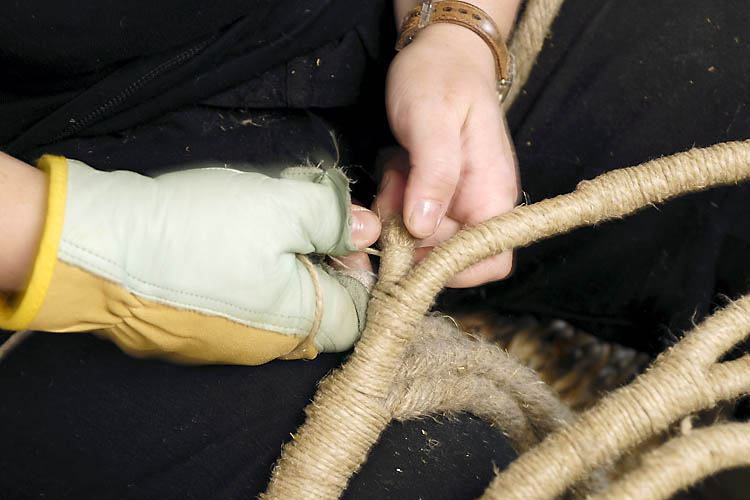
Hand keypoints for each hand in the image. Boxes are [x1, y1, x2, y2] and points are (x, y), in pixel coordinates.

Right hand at [0, 156, 380, 364]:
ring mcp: (226, 346)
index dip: (360, 265)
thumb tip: (367, 230)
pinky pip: (239, 306)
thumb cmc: (193, 231)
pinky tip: (220, 242)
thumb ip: (335, 219)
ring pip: (278, 303)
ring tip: (252, 222)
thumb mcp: (280, 208)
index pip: (361, 309)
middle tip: (293, 216)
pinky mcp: (193, 334)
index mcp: (299, 325)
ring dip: (279, 262)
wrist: (96, 249)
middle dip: (317, 257)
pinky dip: (243, 275)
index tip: (340, 229)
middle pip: (319, 305)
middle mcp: (267, 348)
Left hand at [380, 23, 518, 286]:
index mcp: (493, 194)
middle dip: (408, 234)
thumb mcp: (432, 120)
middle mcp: (479, 206)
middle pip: (444, 255)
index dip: (453, 267)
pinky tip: (396, 169)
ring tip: (396, 170)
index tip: (412, 247)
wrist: (439, 54)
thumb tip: (422, 227)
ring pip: (420, 239)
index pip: (491, 260)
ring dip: (395, 214)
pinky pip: (408, 219)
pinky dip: (393, 202)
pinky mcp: (435, 196)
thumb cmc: (440, 78)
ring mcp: (457, 202)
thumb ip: (433, 174)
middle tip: (393, 188)